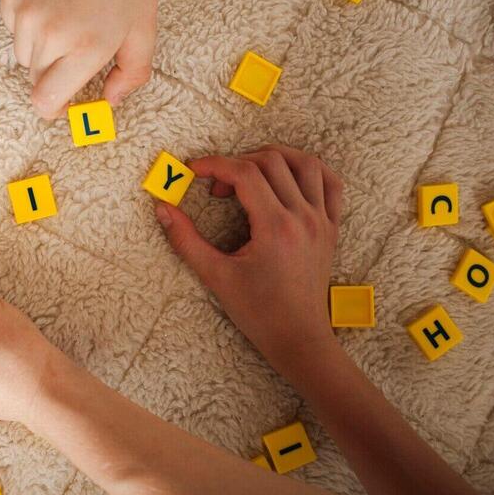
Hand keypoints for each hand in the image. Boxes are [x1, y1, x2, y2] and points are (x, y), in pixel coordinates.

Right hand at [0, 0, 156, 117]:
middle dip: (55, 72)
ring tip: (67, 14)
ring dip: (42, 47)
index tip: (65, 102)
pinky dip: (29, 22)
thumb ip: (131, 74)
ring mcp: (25, 14)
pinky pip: (13, 26)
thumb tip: (109, 102)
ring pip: (24, 53)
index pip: (46, 101)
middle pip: (36, 78)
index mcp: (86, 48)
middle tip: (77, 44)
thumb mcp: (144, 28)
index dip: (54, 107)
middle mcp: (50, 35)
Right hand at [156, 145, 343, 369]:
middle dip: (237, 163)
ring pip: (306, 164)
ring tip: (250, 171)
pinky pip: (331, 184)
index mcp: (276, 227)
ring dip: (275, 157)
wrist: (298, 337)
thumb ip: (186, 240)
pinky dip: (310, 170)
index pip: (245, 173)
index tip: (193, 171)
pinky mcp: (331, 228)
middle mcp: (303, 217)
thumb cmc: (258, 311)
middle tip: (217, 188)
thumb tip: (162, 209)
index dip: (214, 164)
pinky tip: (288, 176)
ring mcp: (322, 221)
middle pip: (272, 162)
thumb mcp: (215, 276)